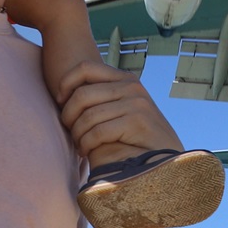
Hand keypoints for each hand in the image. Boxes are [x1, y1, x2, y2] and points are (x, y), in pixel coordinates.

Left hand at [56, 61, 183, 158]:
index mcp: (126, 79)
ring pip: (87, 117)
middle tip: (69, 131)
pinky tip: (87, 151)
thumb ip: (104, 96)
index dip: (65, 83)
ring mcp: (136, 104)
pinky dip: (86, 145)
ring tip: (80, 145)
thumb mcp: (123, 108)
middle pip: (81, 95)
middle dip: (67, 116)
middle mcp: (132, 87)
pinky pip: (96, 133)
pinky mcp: (136, 122)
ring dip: (77, 135)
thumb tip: (68, 91)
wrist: (167, 159)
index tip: (60, 101)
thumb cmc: (137, 137)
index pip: (85, 68)